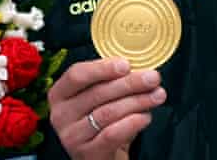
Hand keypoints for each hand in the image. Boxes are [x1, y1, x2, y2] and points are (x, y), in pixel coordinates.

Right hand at [48, 58, 165, 159]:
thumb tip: (137, 67)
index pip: (77, 75)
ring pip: (107, 113)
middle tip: (152, 78)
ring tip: (156, 96)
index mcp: (60, 94)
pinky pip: (112, 134)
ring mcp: (72, 136)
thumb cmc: (100, 121)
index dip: (102, 68)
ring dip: (137, 102)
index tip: (125, 64)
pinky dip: (132, 123)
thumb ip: (110, 80)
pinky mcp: (86, 153)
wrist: (100, 155)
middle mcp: (61, 114)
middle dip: (129, 83)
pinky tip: (145, 116)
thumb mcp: (98, 98)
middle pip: (97, 93)